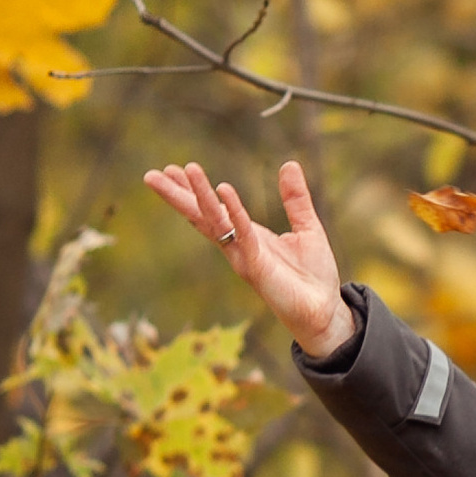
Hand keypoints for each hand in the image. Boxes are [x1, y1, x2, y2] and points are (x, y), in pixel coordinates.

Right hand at [143, 155, 347, 357]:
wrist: (325, 312)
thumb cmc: (313, 276)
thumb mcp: (307, 228)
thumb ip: (295, 199)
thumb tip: (289, 164)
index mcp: (247, 236)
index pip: (214, 210)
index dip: (194, 191)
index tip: (175, 169)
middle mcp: (238, 246)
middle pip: (201, 216)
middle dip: (177, 196)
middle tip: (150, 175)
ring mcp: (244, 257)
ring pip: (215, 222)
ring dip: (199, 195)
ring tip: (184, 170)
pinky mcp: (257, 267)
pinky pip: (243, 235)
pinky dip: (235, 212)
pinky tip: (224, 190)